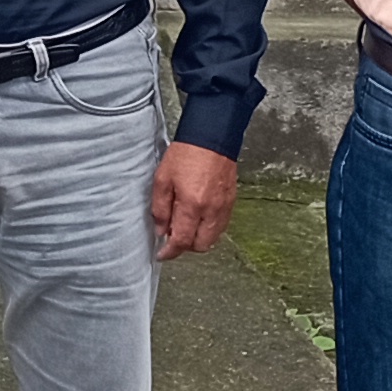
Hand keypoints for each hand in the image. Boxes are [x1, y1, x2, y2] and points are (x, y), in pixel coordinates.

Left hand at [148, 141, 236, 261]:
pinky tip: (199, 217)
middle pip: (201, 246)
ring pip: (213, 238)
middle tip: (173, 236)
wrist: (211, 136)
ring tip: (185, 226)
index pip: (182, 241)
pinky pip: (221, 225)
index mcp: (192, 205)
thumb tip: (161, 230)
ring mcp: (224, 207)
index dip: (170, 252)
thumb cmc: (186, 153)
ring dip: (198, 238)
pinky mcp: (231, 201)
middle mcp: (211, 210)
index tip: (162, 254)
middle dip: (185, 246)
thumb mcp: (162, 179)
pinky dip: (209, 228)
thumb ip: (160, 209)